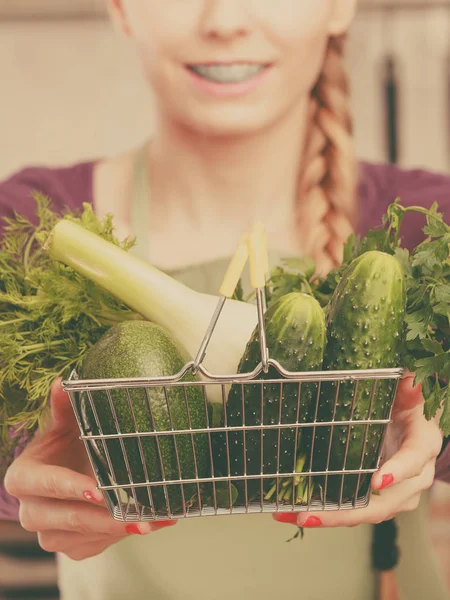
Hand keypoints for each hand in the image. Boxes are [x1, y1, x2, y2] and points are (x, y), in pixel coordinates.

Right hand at [4, 378, 175, 559]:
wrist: (66, 474)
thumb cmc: (64, 447)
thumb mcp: (64, 426)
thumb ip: (65, 407)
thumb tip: (63, 382)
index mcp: (23, 478)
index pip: (47, 484)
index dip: (72, 487)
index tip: (98, 490)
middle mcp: (31, 511)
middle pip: (66, 518)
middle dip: (103, 518)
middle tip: (137, 516)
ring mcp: (48, 534)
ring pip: (83, 537)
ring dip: (119, 529)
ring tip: (155, 520)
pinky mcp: (70, 548)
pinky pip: (95, 546)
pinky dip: (122, 536)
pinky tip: (149, 524)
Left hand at [272, 372, 443, 528]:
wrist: (415, 426)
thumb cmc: (409, 408)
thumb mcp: (409, 394)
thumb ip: (408, 389)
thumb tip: (409, 381)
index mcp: (422, 447)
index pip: (413, 461)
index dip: (397, 472)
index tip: (377, 480)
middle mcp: (413, 478)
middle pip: (384, 503)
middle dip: (346, 512)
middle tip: (310, 513)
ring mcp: (396, 493)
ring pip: (366, 513)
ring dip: (331, 518)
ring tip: (297, 516)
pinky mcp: (379, 499)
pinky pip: (355, 510)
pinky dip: (328, 514)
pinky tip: (298, 513)